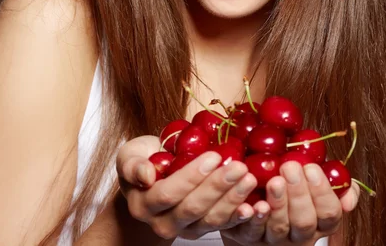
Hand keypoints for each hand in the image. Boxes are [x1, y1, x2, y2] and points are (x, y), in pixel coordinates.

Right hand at [116, 135, 258, 239]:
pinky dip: (240, 216)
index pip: (168, 194)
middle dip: (218, 187)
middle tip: (240, 167)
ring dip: (233, 200)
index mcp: (143, 205)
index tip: (214, 155)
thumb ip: (134, 164)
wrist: (151, 182)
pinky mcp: (203, 230)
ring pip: (211, 220)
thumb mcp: (130, 156)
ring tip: (250, 179)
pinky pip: (223, 226)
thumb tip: (146, 174)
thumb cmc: (143, 161)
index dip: (192, 177)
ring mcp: (185, 230)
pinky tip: (255, 205)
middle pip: (193, 208)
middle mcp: (162, 223)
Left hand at [221, 162, 360, 244]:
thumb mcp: (315, 183)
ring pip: (279, 227)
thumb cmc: (291, 187)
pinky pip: (251, 231)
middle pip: (304, 222)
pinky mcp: (249, 238)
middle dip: (299, 194)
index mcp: (319, 222)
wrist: (254, 201)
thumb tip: (350, 194)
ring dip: (278, 204)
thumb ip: (335, 185)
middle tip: (290, 167)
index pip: (329, 214)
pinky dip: (252, 217)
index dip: (322, 192)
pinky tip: (253, 204)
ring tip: (274, 181)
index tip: (311, 167)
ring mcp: (274, 239)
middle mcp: (299, 235)